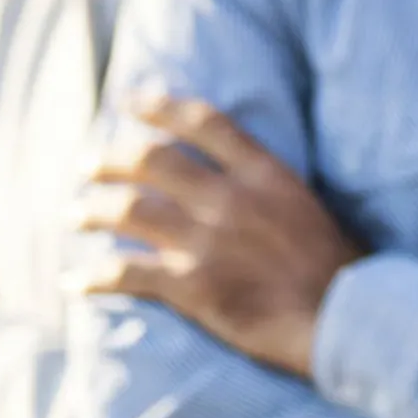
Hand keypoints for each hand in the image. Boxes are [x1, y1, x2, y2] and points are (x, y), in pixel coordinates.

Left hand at [76, 95, 353, 377]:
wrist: (342, 317)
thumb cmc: (339, 269)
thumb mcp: (311, 206)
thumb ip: (271, 188)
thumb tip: (239, 180)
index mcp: (264, 174)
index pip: (203, 123)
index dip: (160, 107)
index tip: (130, 101)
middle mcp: (228, 199)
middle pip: (151, 161)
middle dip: (110, 159)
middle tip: (87, 163)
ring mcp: (205, 242)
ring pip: (128, 211)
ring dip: (93, 210)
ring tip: (76, 213)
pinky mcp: (190, 286)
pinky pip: (127, 273)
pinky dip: (94, 277)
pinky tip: (74, 281)